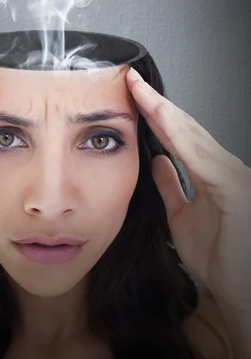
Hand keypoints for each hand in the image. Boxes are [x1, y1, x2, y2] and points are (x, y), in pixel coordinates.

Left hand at [126, 67, 250, 314]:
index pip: (177, 134)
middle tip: (131, 79)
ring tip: (140, 91)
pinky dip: (179, 137)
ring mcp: (230, 175)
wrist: (241, 290)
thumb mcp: (181, 215)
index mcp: (209, 172)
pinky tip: (162, 121)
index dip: (153, 111)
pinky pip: (201, 158)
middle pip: (183, 127)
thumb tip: (156, 160)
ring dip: (163, 111)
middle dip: (155, 101)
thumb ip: (171, 186)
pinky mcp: (233, 188)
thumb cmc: (219, 256)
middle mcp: (221, 167)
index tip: (131, 93)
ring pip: (191, 135)